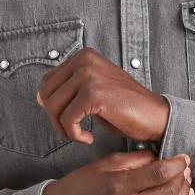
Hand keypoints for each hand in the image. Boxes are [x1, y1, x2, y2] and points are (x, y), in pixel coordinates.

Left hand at [36, 47, 168, 144]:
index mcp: (84, 56)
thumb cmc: (126, 108)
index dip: (53, 106)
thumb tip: (40, 97)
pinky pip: (67, 119)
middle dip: (56, 119)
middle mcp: (85, 60)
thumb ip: (69, 91)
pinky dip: (74, 134)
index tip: (70, 120)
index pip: (48, 82)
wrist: (154, 117)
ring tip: (81, 136)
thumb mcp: (94, 93)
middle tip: (74, 131)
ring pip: (53, 107)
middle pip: (47, 94)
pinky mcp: (93, 93)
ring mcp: (89, 74)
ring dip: (64, 129)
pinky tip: (88, 138)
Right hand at [42, 150, 192, 194]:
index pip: (159, 174)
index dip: (177, 164)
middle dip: (183, 178)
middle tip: (186, 167)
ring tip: (185, 180)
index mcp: (117, 186)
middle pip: (169, 193)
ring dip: (181, 193)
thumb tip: (160, 158)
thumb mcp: (104, 164)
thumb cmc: (80, 185)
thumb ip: (135, 159)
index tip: (183, 157)